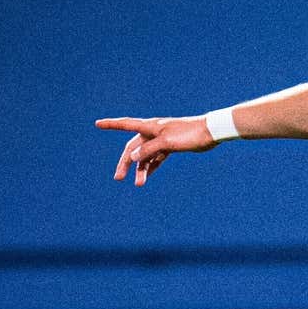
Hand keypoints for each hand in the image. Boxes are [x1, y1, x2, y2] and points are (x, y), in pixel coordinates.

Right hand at [95, 116, 216, 185]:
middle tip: (118, 177)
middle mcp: (153, 132)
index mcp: (150, 126)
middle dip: (125, 163)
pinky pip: (156, 158)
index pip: (126, 124)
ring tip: (138, 184)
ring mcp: (162, 139)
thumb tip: (132, 156)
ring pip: (145, 155)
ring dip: (141, 169)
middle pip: (133, 147)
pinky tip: (147, 177)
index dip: (111, 124)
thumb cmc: (189, 134)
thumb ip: (148, 149)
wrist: (210, 132)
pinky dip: (151, 167)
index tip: (97, 123)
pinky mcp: (171, 146)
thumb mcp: (167, 142)